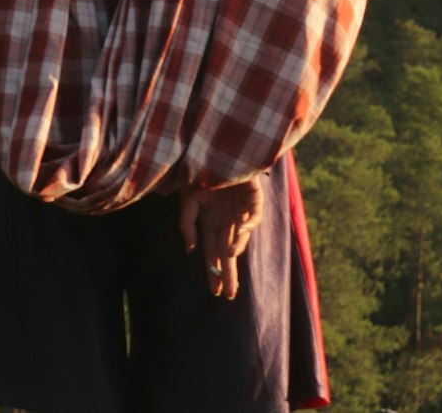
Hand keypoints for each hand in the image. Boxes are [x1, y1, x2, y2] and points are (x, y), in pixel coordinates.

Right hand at [178, 176, 263, 299]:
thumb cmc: (200, 171)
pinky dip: (249, 226)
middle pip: (227, 250)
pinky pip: (254, 216)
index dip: (213, 270)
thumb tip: (190, 251)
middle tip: (229, 294)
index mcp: (211, 221)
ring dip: (236, 247)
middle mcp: (226, 219)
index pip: (212, 252)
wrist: (215, 147)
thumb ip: (187, 223)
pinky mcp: (254, 198)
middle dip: (228, 272)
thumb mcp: (188, 198)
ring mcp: (241, 209)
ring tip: (229, 257)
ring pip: (241, 236)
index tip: (214, 291)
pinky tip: (239, 233)